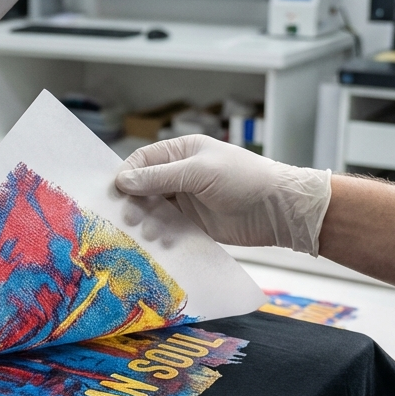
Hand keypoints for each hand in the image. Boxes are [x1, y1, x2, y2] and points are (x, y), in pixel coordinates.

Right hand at [115, 135, 330, 254]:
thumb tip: (123, 181)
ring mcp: (187, 200)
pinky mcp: (194, 224)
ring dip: (147, 221)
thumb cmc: (243, 179)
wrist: (279, 209)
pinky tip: (162, 242)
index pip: (143, 160)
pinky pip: (169, 228)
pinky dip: (162, 235)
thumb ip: (160, 177)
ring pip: (155, 210)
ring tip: (147, 233)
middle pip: (144, 187)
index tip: (115, 193)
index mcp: (182, 152)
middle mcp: (181, 175)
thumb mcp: (199, 172)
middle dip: (134, 202)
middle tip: (127, 218)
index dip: (127, 175)